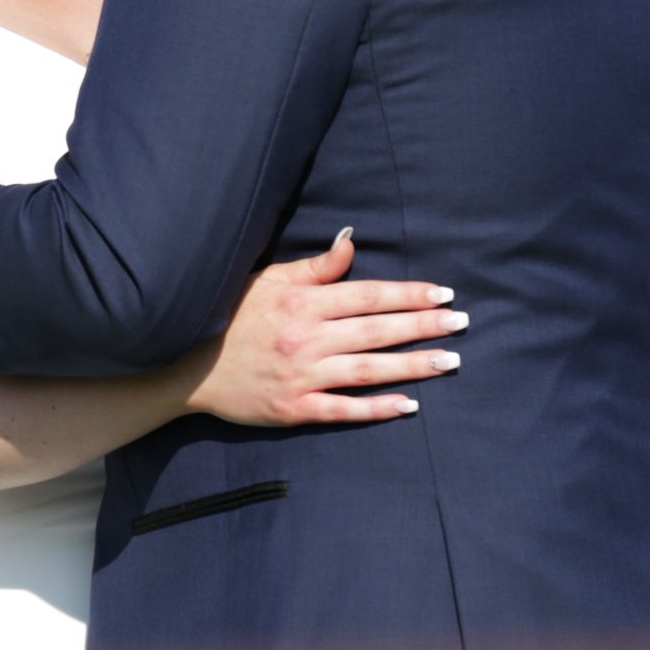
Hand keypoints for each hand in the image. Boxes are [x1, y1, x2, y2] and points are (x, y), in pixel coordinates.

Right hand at [183, 230, 467, 427]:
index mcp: (302, 303)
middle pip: (376, 331)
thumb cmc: (231, 316)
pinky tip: (409, 405)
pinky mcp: (294, 409)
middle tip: (462, 323)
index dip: (408, 294)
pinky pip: (343, 409)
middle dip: (423, 326)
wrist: (188, 366)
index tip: (443, 294)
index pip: (367, 296)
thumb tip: (352, 239)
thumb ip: (315, 266)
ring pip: (368, 370)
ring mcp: (302, 377)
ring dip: (413, 366)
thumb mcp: (268, 280)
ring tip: (450, 361)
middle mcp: (307, 339)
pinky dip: (377, 408)